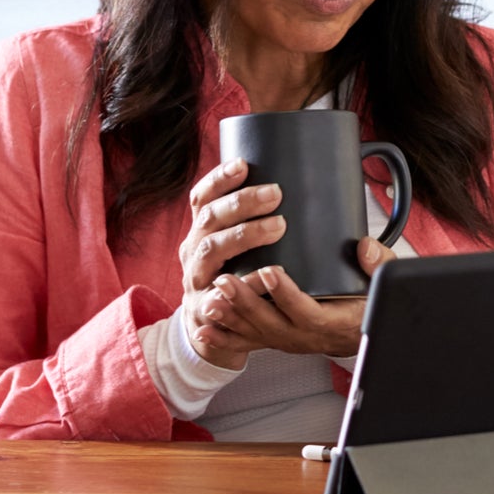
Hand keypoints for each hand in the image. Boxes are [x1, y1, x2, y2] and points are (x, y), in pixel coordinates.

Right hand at [178, 159, 284, 369]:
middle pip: (209, 220)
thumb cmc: (235, 276)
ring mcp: (196, 280)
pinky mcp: (206, 309)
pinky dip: (243, 285)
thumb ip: (257, 224)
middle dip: (240, 203)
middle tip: (276, 194)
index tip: (243, 164)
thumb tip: (300, 190)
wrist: (210, 328)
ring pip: (211, 252)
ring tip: (277, 227)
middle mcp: (193, 251)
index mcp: (201, 232)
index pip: (202, 198)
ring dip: (242, 236)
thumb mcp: (235, 247)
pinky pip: (222, 295)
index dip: (218, 179)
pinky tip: (266, 276)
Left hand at [193, 237, 397, 363]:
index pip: (307, 311)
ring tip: (210, 298)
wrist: (360, 334)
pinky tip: (203, 328)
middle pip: (272, 324)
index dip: (287, 295)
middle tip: (225, 280)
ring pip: (255, 333)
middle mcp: (305, 336)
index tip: (270, 272)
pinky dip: (224, 337)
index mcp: (332, 321)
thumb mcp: (381, 283)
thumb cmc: (368, 303)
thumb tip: (364, 246)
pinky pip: (247, 343)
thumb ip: (377, 264)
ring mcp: (288, 340)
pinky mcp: (275, 340)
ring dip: (231, 317)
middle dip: (246, 304)